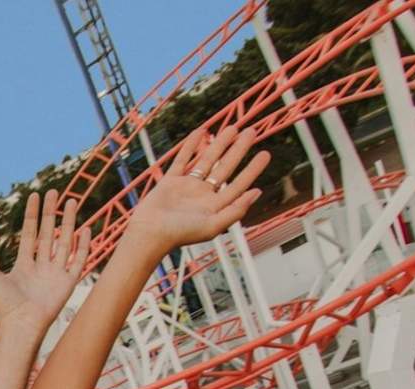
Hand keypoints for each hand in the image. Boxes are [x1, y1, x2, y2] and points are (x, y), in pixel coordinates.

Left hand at [0, 190, 89, 334]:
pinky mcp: (68, 283)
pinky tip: (85, 229)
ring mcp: (55, 274)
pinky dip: (83, 246)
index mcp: (24, 265)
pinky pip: (78, 260)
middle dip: (51, 213)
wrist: (21, 326)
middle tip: (55, 192)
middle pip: (48, 233)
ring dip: (68, 222)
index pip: (30, 233)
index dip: (32, 214)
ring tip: (71, 202)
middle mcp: (41, 267)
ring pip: (64, 242)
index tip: (35, 195)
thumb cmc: (3, 305)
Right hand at [126, 126, 269, 251]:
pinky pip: (182, 159)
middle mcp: (203, 195)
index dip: (252, 169)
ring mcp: (186, 187)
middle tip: (252, 132)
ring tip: (232, 127)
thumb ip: (235, 210)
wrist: (149, 233)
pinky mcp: (170, 181)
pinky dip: (191, 145)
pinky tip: (200, 132)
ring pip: (207, 160)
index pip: (238, 184)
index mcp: (215, 207)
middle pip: (225, 168)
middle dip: (239, 149)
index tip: (265, 153)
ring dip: (219, 144)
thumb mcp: (213, 225)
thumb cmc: (180, 234)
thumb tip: (257, 192)